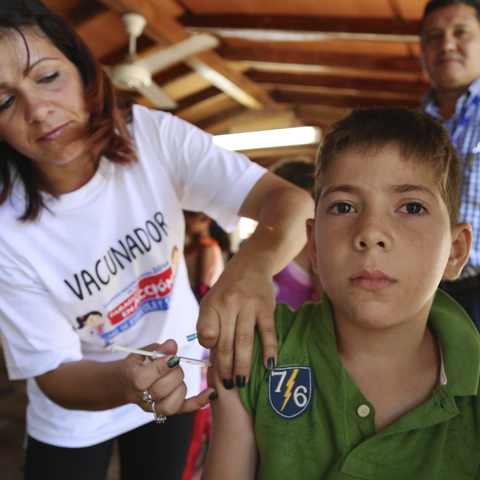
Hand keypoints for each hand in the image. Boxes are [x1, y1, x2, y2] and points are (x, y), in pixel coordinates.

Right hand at [119, 340, 214, 416]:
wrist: (131, 381)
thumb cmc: (141, 362)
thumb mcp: (146, 351)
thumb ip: (159, 348)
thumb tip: (172, 345)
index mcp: (131, 379)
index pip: (142, 379)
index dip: (160, 368)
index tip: (172, 358)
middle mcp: (141, 397)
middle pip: (160, 391)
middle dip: (174, 375)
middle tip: (176, 364)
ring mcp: (153, 408)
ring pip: (170, 406)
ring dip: (180, 388)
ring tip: (179, 376)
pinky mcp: (166, 411)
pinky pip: (184, 410)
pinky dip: (199, 402)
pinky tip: (211, 392)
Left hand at [196, 254, 276, 388]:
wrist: (251, 264)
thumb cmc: (228, 289)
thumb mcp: (211, 301)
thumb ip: (209, 324)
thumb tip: (212, 354)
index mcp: (212, 304)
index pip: (206, 334)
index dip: (209, 350)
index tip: (213, 363)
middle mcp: (228, 303)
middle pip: (225, 342)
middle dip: (225, 368)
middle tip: (227, 385)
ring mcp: (248, 305)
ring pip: (244, 341)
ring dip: (243, 365)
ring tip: (241, 382)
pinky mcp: (266, 307)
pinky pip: (268, 332)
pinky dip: (269, 350)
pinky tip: (269, 366)